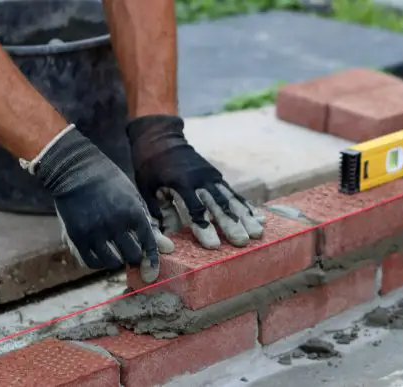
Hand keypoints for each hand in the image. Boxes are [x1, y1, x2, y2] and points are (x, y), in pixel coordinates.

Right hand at [31, 126, 168, 282]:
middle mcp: (115, 224)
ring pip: (113, 263)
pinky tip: (101, 253)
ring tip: (115, 252)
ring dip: (117, 261)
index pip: (149, 244)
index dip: (153, 259)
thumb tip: (170, 248)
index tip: (153, 270)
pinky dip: (99, 262)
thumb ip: (148, 224)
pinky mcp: (76, 237)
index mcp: (133, 213)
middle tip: (131, 253)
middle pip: (133, 256)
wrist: (75, 170)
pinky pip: (91, 262)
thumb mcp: (133, 198)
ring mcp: (95, 232)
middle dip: (135, 257)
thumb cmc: (109, 183)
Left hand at [127, 115, 263, 248]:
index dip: (204, 227)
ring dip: (244, 217)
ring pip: (230, 199)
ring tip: (257, 234)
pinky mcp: (216, 176)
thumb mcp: (145, 189)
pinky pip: (232, 193)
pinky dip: (244, 206)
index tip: (213, 245)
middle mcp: (200, 179)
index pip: (195, 208)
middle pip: (218, 205)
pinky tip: (256, 218)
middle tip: (242, 242)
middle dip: (231, 224)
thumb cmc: (149, 168)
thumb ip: (156, 212)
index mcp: (180, 182)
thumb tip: (163, 238)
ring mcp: (211, 177)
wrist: (161, 139)